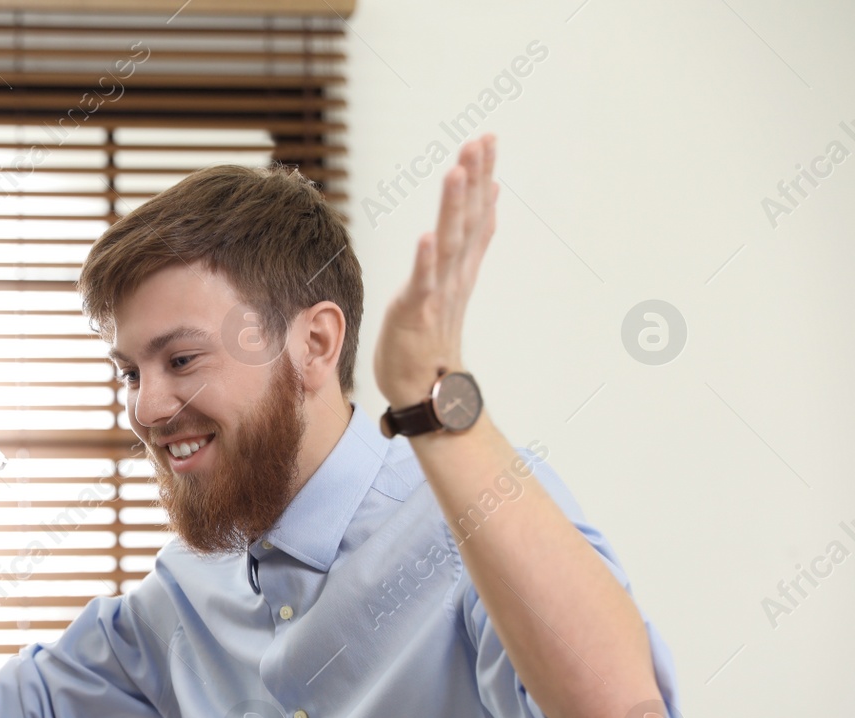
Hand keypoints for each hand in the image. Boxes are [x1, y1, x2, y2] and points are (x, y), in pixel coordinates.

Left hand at [373, 133, 498, 408]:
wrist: (425, 390)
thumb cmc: (431, 335)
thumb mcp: (453, 280)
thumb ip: (474, 240)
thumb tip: (490, 197)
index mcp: (460, 265)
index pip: (476, 213)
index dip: (482, 176)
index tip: (488, 138)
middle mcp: (454, 274)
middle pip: (467, 220)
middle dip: (474, 179)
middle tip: (481, 140)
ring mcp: (437, 293)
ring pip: (449, 243)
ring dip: (454, 208)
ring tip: (456, 172)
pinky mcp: (415, 313)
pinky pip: (423, 283)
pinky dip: (426, 260)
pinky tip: (427, 236)